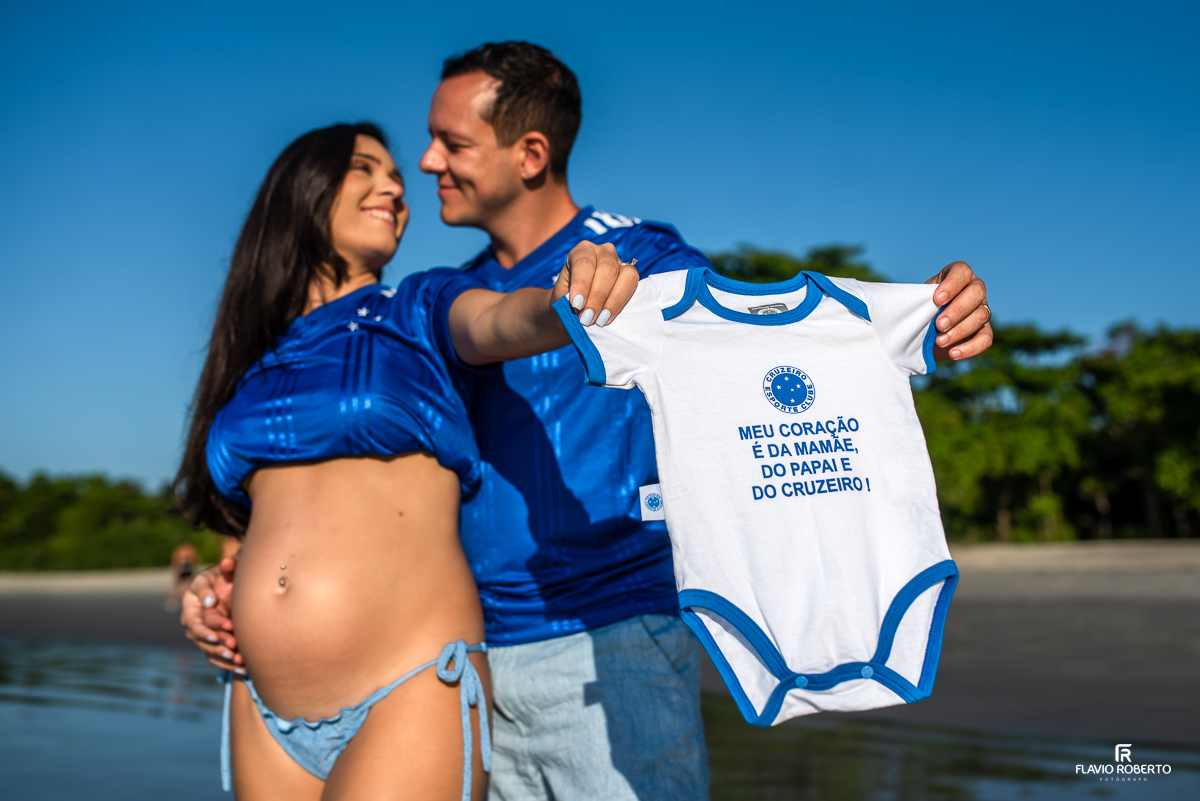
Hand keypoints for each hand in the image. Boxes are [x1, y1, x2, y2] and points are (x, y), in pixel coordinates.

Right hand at [180, 556, 242, 672]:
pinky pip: (219, 658)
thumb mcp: (211, 575)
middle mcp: (194, 625)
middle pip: (203, 641)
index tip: (219, 634)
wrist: (224, 583)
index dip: (206, 631)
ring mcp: (204, 636)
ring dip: (225, 658)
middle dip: (218, 646)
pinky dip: (231, 665)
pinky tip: (245, 668)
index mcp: (190, 608)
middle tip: (233, 648)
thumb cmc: (216, 577)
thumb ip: (211, 582)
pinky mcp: (214, 643)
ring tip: (240, 661)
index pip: (195, 624)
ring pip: (211, 652)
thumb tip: (210, 600)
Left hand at [552, 241, 640, 326]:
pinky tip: (608, 317)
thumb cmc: (565, 300)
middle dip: (598, 296)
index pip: (584, 263)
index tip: (576, 305)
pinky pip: (632, 284)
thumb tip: (581, 312)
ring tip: (600, 320)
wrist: (574, 306)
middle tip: (587, 318)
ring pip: (624, 275)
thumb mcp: (561, 300)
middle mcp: (602, 251)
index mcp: (581, 251)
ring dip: (613, 300)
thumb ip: (568, 303)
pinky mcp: (629, 275)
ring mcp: (619, 261)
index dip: (581, 284)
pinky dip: (620, 302)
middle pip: (606, 269)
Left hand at [926, 261, 992, 360]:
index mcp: (958, 275)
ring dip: (960, 330)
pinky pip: (986, 339)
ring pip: (981, 316)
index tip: (937, 299)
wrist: (923, 330)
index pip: (962, 272)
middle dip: (957, 310)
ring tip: (940, 341)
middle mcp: (974, 289)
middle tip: (939, 325)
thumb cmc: (919, 309)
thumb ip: (923, 300)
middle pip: (976, 293)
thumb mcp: (919, 300)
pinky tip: (953, 354)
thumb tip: (920, 309)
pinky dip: (970, 348)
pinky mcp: (984, 330)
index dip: (952, 285)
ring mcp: (982, 309)